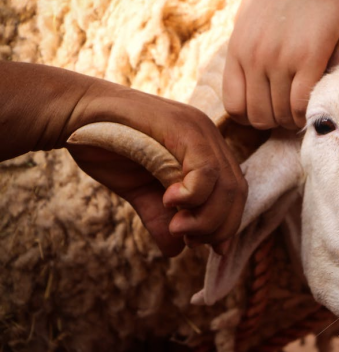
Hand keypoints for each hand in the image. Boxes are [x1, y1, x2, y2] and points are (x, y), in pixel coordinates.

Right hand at [67, 82, 247, 255]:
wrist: (75, 115)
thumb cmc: (108, 149)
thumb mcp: (140, 192)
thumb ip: (161, 218)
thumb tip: (177, 252)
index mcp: (205, 151)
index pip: (234, 193)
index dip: (227, 224)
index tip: (207, 247)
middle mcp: (209, 138)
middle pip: (235, 191)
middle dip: (217, 226)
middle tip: (189, 239)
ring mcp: (199, 129)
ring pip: (225, 184)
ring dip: (205, 217)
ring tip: (177, 227)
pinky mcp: (184, 127)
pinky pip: (206, 169)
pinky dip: (194, 194)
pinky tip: (170, 201)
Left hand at [223, 0, 338, 129]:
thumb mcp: (250, 19)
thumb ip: (247, 49)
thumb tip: (249, 76)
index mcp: (238, 50)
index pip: (234, 106)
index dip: (250, 118)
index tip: (267, 112)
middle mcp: (255, 58)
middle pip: (258, 116)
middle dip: (274, 122)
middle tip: (287, 115)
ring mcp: (281, 60)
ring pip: (281, 114)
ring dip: (292, 120)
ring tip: (301, 112)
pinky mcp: (309, 58)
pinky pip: (300, 104)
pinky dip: (305, 114)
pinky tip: (311, 107)